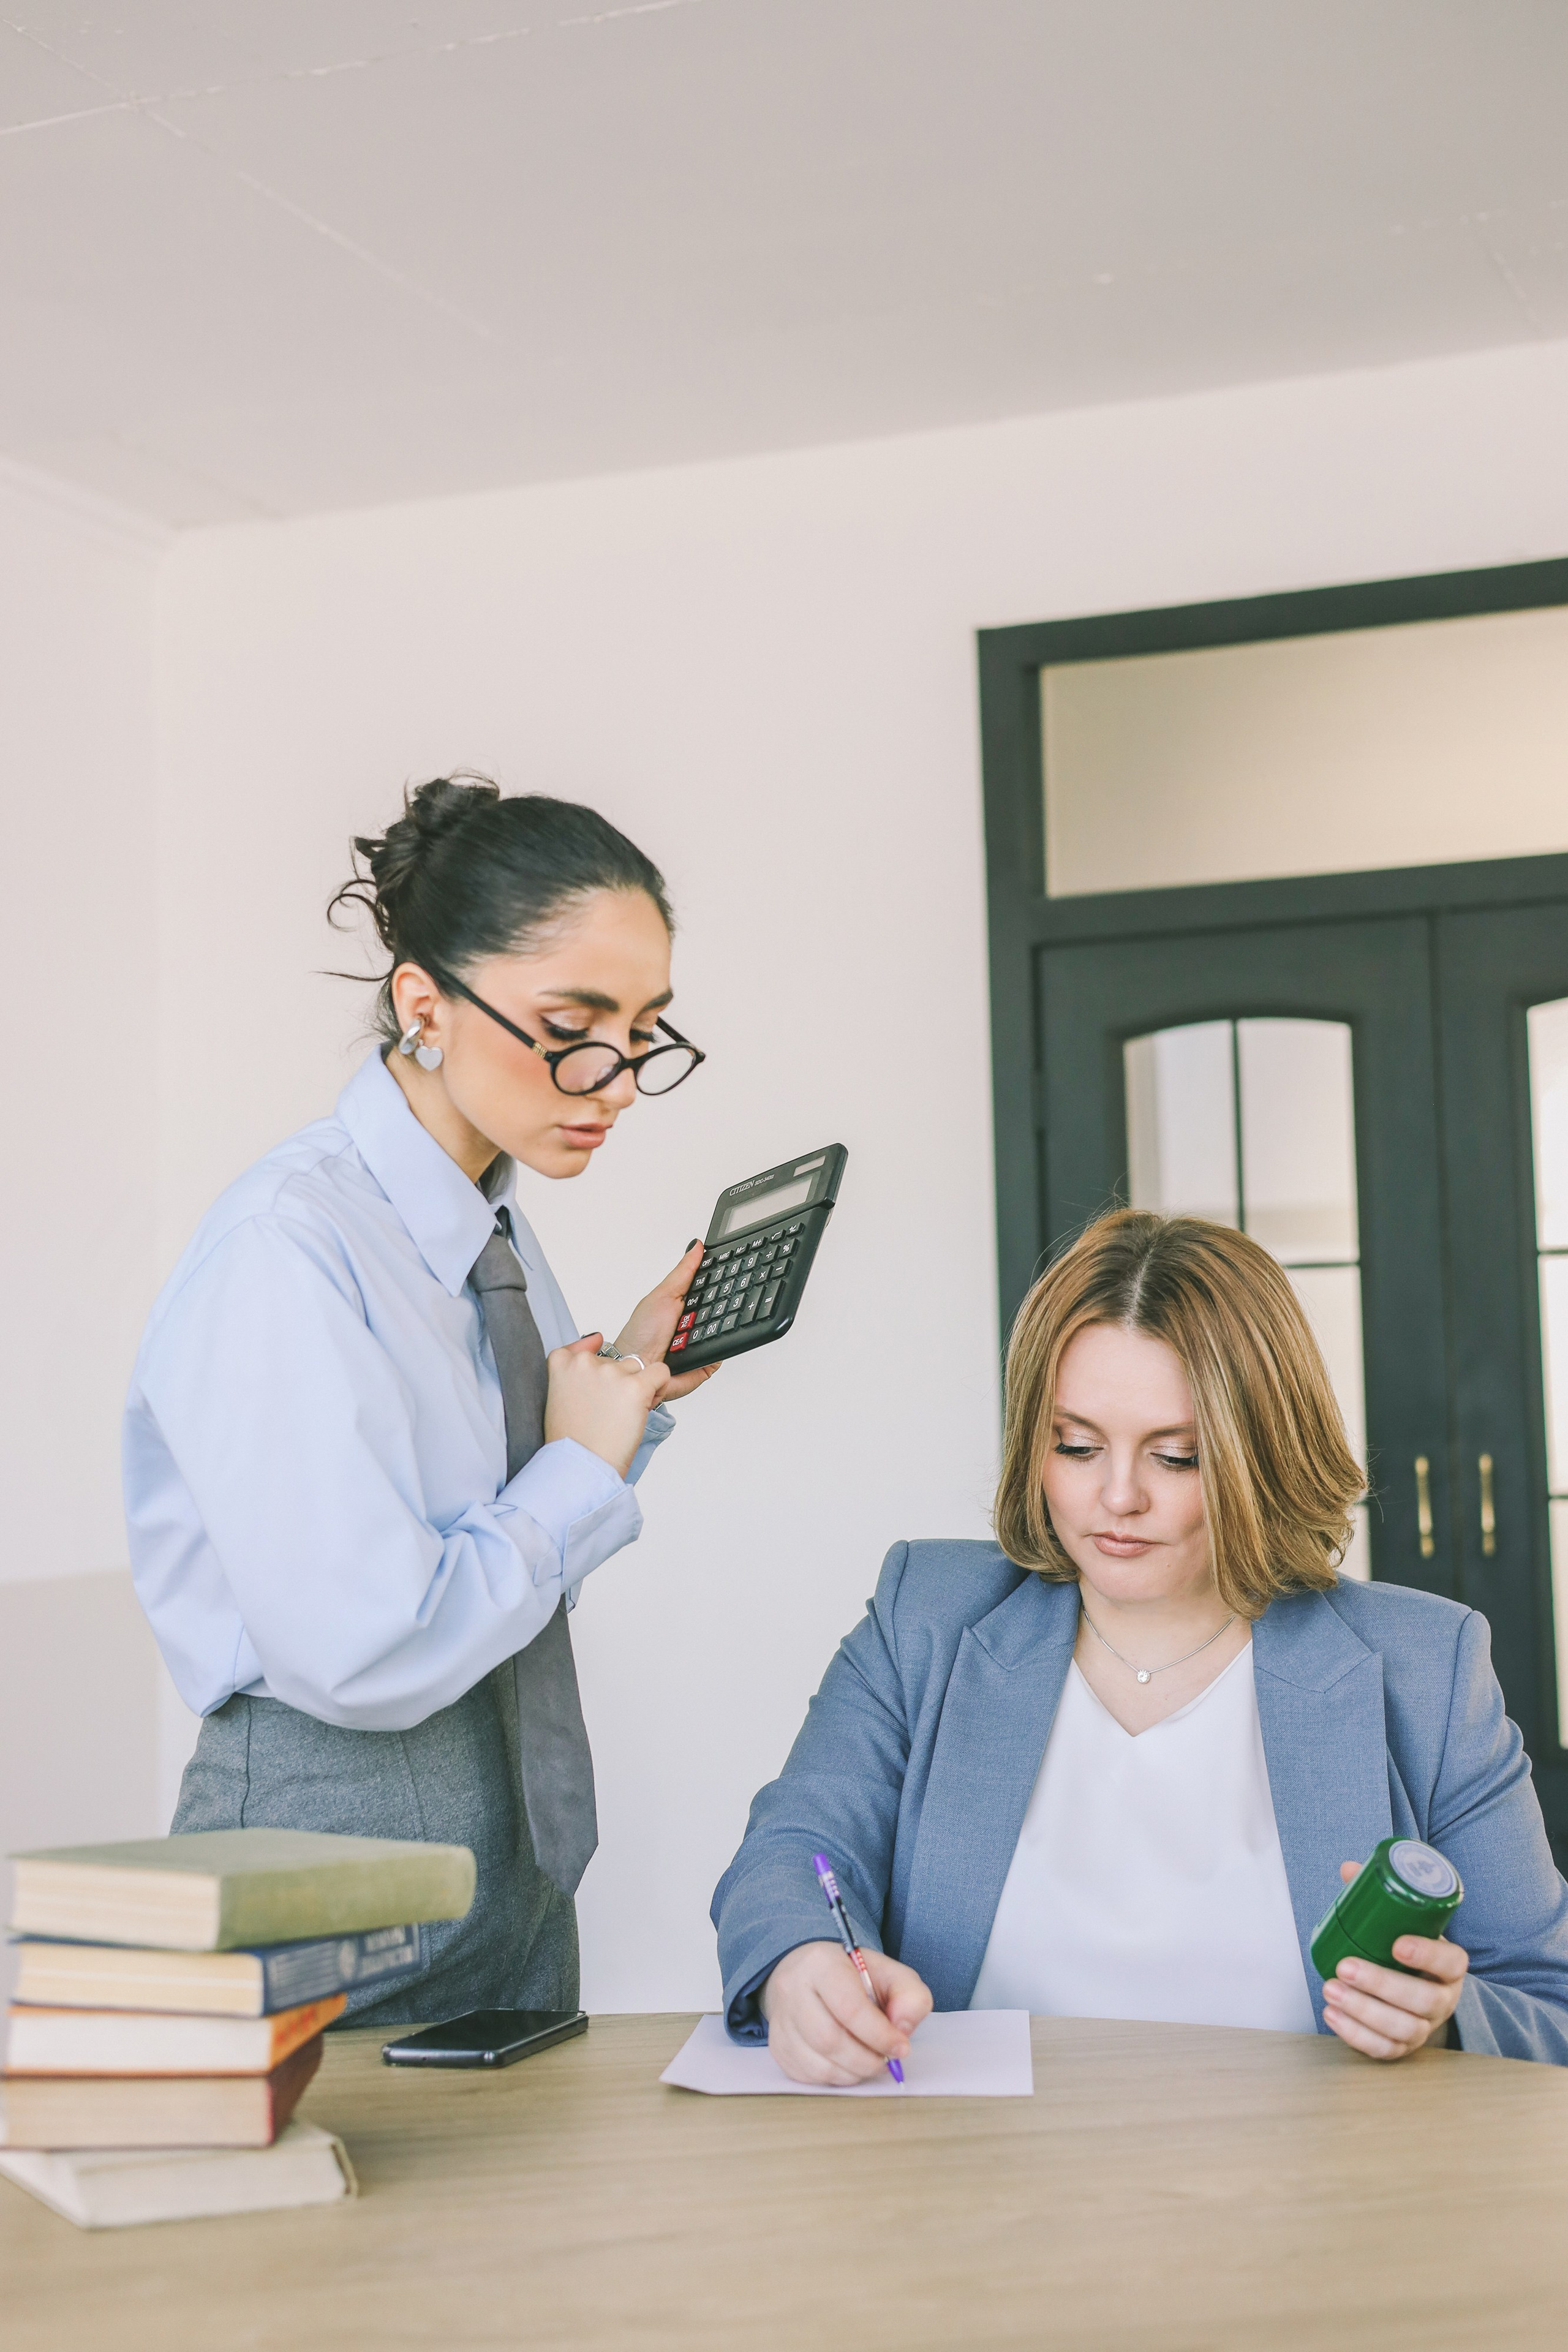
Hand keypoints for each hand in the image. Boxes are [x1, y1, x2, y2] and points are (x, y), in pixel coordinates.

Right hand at [544, 1333, 669, 1478]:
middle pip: (614, 1361)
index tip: (596, 1383)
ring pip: (637, 1366)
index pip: (582, 1346)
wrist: (582, 1467)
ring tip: (622, 1415)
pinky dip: (659, 1386)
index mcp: (561, 1364)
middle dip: (617, 1382)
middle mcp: (586, 1363)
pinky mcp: (636, 1386)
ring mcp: (612, 1373)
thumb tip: (596, 1338)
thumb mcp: (557, 1398)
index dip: (594, 1361)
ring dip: (636, 1386)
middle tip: (607, 1413)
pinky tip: (647, 1403)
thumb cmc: (571, 1440)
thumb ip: (572, 1368)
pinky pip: (660, 1373)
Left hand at [613, 1242, 720, 1401]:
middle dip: (717, 1303)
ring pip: (723, 1327)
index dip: (718, 1278)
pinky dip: (713, 1346)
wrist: (637, 1368)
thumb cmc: (641, 1334)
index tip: (725, 1268)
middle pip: (721, 1305)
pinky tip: (697, 1345)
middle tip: (694, 1310)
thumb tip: (697, 1246)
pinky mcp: (708, 1360)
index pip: (710, 1286)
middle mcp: (695, 1321)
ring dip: (711, 1327)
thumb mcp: (662, 1295)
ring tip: (687, 1331)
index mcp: (686, 1303)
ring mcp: (703, 1340)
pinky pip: (722, 1351)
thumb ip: (683, 1271)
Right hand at [759, 1940, 932, 2085]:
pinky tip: (849, 2064)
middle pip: (829, 2039)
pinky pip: (808, 2076)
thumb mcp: (889, 1973)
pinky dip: (836, 2078)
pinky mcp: (778, 2046)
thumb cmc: (852, 1976)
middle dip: (866, 2059)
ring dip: (853, 2072)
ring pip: (818, 2064)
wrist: (809, 1973)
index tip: (901, 2047)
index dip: (879, 2034)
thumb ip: (909, 1995)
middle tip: (886, 2060)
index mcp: (821, 1963)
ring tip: (870, 2061)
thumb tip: (902, 2030)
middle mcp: (793, 1989)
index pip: (849, 2007)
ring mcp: (781, 2021)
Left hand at [1320, 1858, 1468, 2059]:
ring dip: (1362, 2010)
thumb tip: (1349, 1869)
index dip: (1428, 1954)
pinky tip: (1332, 2015)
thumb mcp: (1403, 1924)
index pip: (1451, 1961)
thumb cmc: (1405, 1950)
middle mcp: (1443, 2000)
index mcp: (1449, 1966)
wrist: (1417, 1992)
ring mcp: (1425, 2027)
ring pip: (1402, 2027)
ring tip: (1330, 1989)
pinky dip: (1356, 2035)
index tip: (1398, 1943)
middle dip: (1380, 1983)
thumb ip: (1380, 1896)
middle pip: (1422, 2000)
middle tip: (1345, 1966)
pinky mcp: (1404, 2048)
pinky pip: (1385, 2049)